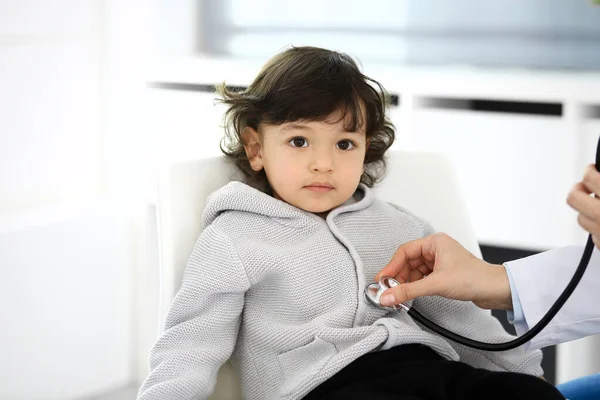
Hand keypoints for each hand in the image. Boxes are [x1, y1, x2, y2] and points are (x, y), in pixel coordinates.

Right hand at [374, 233, 512, 309]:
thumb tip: (387, 296)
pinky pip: (422, 278)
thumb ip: (408, 291)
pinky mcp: (443, 273)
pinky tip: (411, 295)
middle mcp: (436, 249)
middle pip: (408, 262)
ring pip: (414, 271)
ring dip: (406, 283)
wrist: (495, 290)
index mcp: (435, 242)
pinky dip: (415, 286)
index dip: (391, 266)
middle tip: (389, 291)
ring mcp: (439, 261)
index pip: (405, 252)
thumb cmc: (473, 279)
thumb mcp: (435, 285)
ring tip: (400, 296)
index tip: (381, 280)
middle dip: (398, 277)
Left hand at [567, 164, 599, 249]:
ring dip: (587, 211)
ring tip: (597, 206)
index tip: (591, 169)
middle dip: (578, 190)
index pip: (589, 178)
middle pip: (573, 197)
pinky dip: (597, 228)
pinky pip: (593, 235)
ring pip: (580, 218)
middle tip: (585, 187)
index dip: (590, 171)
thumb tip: (597, 172)